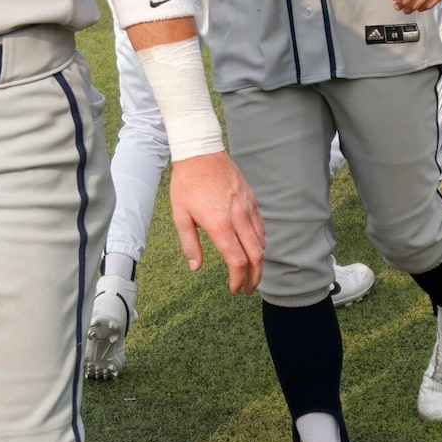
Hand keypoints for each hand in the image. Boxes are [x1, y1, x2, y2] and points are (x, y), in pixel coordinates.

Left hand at [169, 152, 262, 292]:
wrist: (200, 152)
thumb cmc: (187, 184)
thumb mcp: (180, 215)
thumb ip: (190, 244)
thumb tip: (196, 267)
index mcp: (219, 225)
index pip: (237, 261)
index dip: (238, 280)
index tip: (235, 289)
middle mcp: (238, 218)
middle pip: (256, 256)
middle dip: (255, 277)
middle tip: (248, 289)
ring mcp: (247, 207)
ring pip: (261, 242)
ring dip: (259, 262)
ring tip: (251, 273)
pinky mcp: (251, 199)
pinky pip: (261, 226)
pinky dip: (260, 242)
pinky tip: (254, 249)